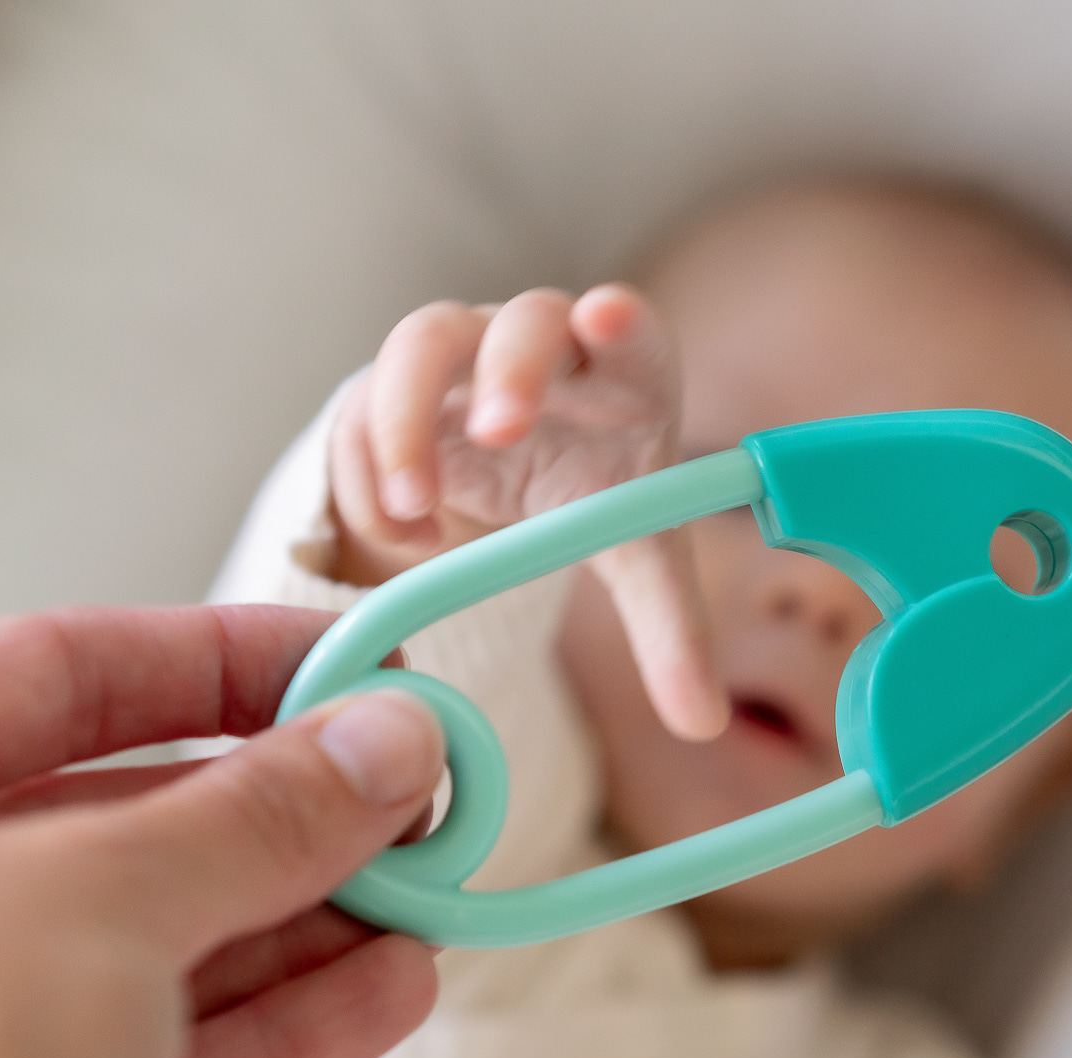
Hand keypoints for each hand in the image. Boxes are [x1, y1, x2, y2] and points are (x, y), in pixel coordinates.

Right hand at [327, 285, 726, 739]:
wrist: (520, 464)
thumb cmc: (595, 487)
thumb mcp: (637, 559)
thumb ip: (672, 633)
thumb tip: (705, 722)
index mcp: (624, 373)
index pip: (630, 326)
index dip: (622, 321)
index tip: (609, 320)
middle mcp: (544, 345)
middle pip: (523, 321)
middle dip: (511, 368)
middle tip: (498, 431)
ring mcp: (465, 353)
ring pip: (423, 343)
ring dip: (410, 421)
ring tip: (417, 512)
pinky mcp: (397, 383)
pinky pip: (366, 408)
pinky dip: (377, 473)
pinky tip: (413, 541)